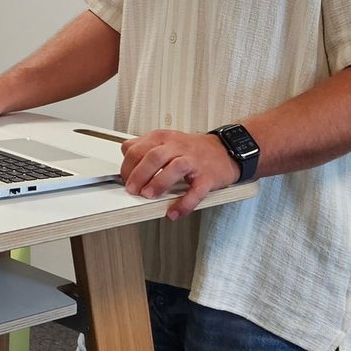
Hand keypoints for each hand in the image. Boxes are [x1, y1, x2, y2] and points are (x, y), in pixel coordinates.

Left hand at [119, 129, 238, 220]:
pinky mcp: (208, 177)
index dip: (127, 166)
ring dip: (158, 183)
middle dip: (139, 174)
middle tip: (132, 189)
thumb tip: (126, 162)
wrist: (225, 151)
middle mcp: (178, 147)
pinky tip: (174, 212)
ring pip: (174, 168)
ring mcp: (194, 161)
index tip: (124, 180)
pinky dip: (184, 203)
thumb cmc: (193, 150)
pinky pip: (196, 191)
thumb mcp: (166, 142)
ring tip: (148, 196)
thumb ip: (146, 149)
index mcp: (164, 138)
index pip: (138, 148)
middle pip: (154, 156)